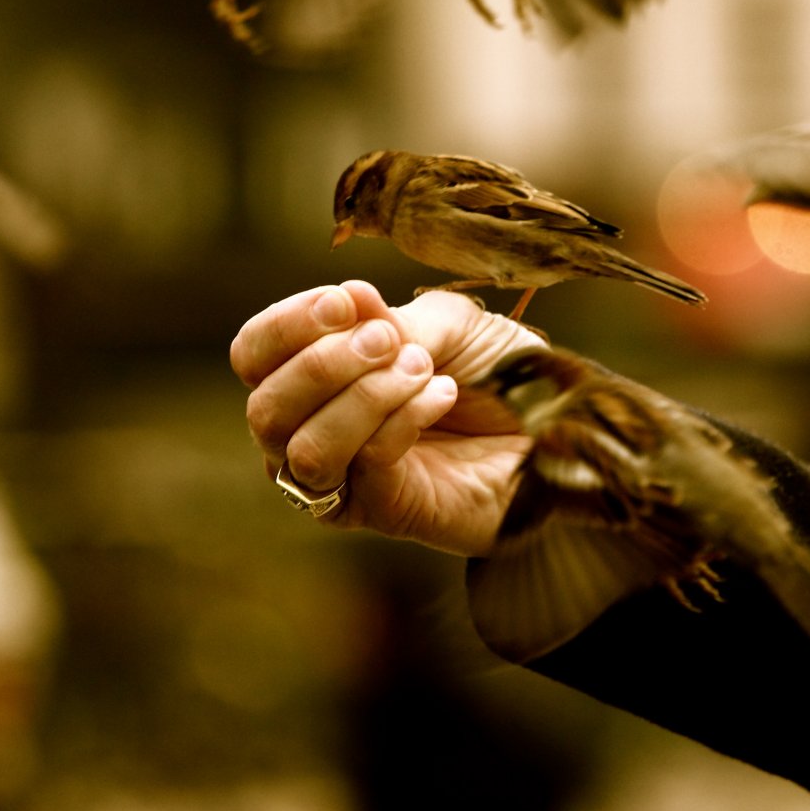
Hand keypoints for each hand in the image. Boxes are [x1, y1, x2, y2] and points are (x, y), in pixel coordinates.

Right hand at [230, 280, 541, 555]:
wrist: (556, 433)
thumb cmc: (497, 376)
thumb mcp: (451, 324)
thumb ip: (396, 318)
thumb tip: (350, 299)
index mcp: (313, 376)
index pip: (254, 354)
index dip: (288, 325)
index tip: (346, 302)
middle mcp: (310, 430)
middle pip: (265, 406)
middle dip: (324, 363)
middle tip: (391, 341)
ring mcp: (341, 478)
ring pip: (302, 447)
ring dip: (363, 396)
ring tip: (422, 370)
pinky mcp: (379, 512)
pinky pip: (363, 466)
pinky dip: (401, 419)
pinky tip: (442, 395)